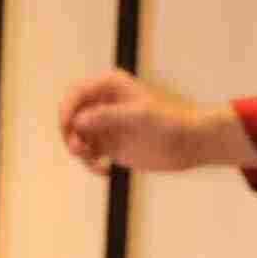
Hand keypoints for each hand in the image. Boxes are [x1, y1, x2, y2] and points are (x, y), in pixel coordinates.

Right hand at [58, 68, 205, 174]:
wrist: (189, 143)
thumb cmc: (170, 122)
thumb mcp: (139, 116)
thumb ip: (108, 117)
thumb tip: (78, 121)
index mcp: (109, 86)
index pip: (76, 94)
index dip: (67, 110)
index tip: (69, 128)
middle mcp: (103, 104)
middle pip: (72, 115)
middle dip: (70, 133)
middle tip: (80, 150)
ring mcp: (106, 125)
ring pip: (78, 137)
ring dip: (79, 151)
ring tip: (95, 162)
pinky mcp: (111, 145)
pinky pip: (89, 154)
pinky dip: (90, 163)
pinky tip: (104, 171)